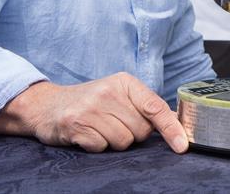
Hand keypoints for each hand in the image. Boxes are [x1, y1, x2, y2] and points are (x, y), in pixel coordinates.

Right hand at [0, 72, 188, 152]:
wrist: (46, 105)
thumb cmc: (91, 102)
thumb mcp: (120, 95)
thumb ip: (147, 106)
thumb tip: (178, 121)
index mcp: (125, 82)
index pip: (156, 107)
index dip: (172, 128)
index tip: (183, 145)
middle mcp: (109, 92)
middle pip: (141, 131)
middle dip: (133, 135)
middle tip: (114, 124)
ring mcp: (92, 108)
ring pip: (123, 142)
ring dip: (114, 142)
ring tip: (100, 128)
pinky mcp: (76, 125)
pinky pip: (102, 148)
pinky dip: (97, 146)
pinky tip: (88, 135)